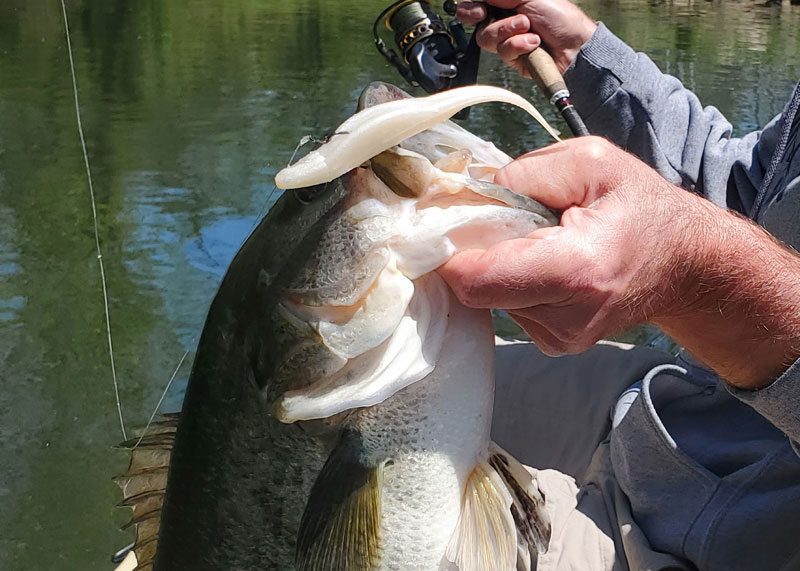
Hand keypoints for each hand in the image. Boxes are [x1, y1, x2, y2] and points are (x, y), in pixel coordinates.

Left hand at [438, 137, 799, 387]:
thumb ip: (523, 174)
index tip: (453, 220)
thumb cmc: (639, 208)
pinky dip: (513, 282)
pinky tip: (545, 264)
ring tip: (537, 241)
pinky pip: (509, 308)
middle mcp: (565, 318)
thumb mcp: (590, 162)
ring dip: (498, 266)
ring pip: (490, 299)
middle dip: (474, 252)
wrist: (685, 265)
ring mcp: (560, 339)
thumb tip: (468, 193)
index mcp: (575, 271)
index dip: (452, 250)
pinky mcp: (556, 344)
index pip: (475, 280)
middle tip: (499, 221)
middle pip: (476, 290)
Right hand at [456, 0, 597, 74]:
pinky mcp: (513, 59)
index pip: (479, 6)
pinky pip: (504, 52)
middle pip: (478, 24)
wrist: (575, 46)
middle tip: (485, 15)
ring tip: (529, 28)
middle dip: (482, 18)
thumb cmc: (560, 18)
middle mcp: (506, 24)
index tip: (477, 10)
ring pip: (488, 39)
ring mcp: (509, 42)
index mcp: (509, 6)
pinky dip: (519, 45)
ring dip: (508, 31)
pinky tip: (533, 43)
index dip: (471, 8)